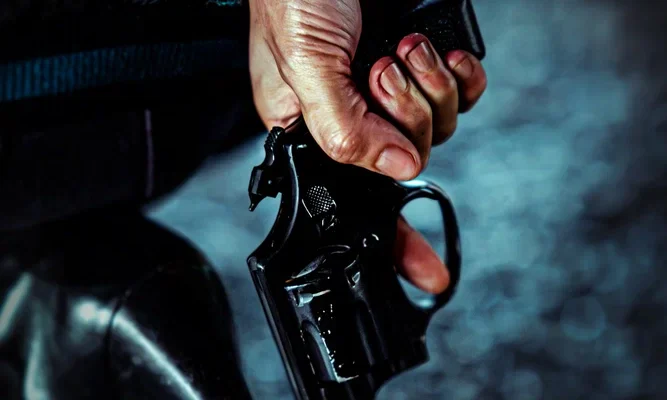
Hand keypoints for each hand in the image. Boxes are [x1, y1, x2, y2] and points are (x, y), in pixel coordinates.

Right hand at [249, 0, 486, 293]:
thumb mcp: (303, 67)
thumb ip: (344, 128)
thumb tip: (398, 170)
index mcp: (314, 129)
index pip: (353, 202)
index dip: (392, 242)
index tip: (426, 277)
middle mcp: (357, 116)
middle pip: (410, 157)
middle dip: (406, 116)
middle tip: (381, 73)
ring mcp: (393, 90)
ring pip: (441, 127)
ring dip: (428, 87)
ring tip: (400, 47)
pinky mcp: (424, 61)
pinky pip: (463, 93)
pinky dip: (461, 76)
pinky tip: (438, 53)